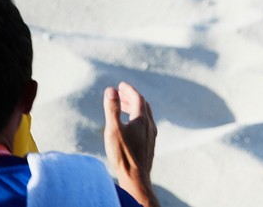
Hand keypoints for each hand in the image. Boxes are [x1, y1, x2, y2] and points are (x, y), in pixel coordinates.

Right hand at [104, 82, 158, 206]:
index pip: (137, 98)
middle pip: (142, 105)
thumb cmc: (123, 154)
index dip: (129, 89)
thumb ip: (112, 109)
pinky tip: (129, 127)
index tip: (120, 85)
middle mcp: (150, 125)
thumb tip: (110, 90)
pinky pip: (145, 125)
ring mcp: (151, 135)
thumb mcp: (113, 129)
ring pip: (145, 116)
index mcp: (142, 119)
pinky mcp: (150, 144)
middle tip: (119, 94)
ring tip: (122, 108)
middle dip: (131, 97)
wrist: (136, 178)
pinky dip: (137, 118)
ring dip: (134, 108)